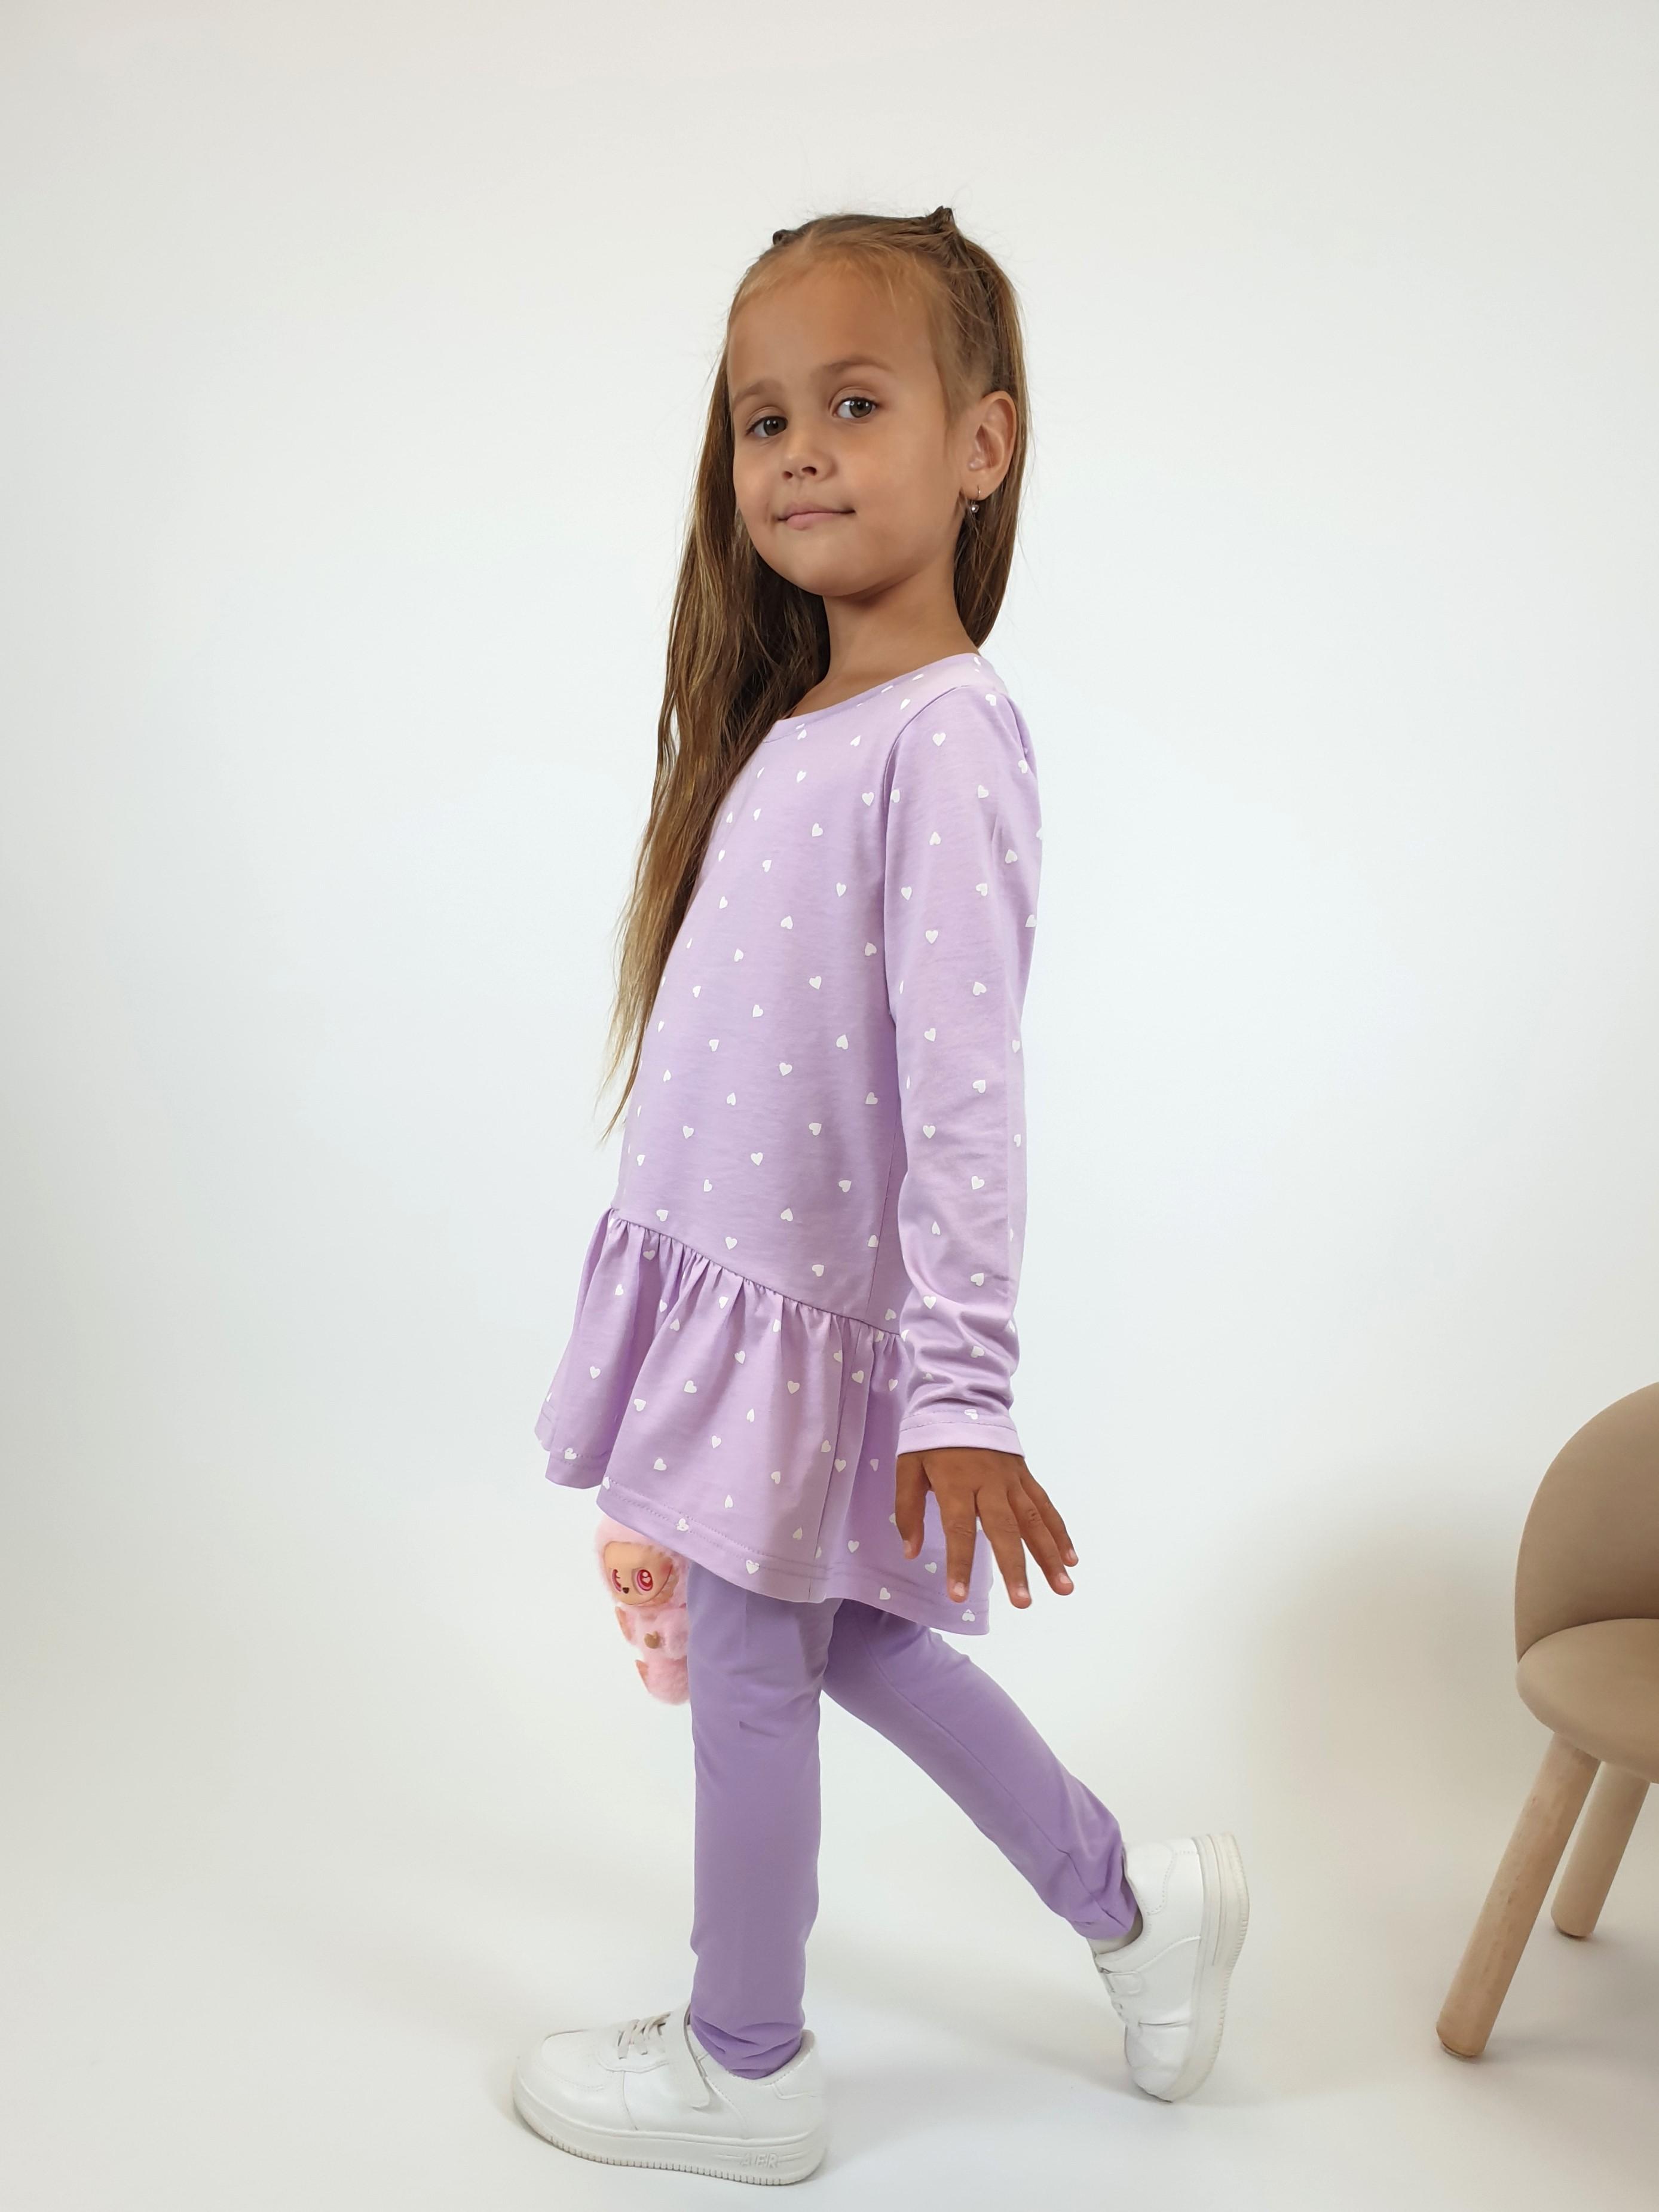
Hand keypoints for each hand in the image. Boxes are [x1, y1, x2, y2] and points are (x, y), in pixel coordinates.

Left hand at [894, 1446, 1077, 1608]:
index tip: (959, 1596)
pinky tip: (1071, 1558)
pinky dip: (1059, 1531)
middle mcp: (989, 1484)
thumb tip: (910, 1552)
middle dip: (1015, 1567)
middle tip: (1023, 1602)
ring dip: (1049, 1555)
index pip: (959, 1529)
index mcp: (956, 1483)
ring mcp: (1012, 1481)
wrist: (961, 1401)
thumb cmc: (929, 1441)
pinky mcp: (1025, 1477)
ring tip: (1063, 1587)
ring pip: (1033, 1521)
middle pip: (1004, 1529)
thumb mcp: (907, 1468)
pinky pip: (1045, 1506)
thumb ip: (908, 1510)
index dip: (960, 1563)